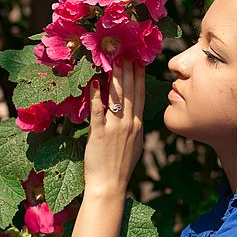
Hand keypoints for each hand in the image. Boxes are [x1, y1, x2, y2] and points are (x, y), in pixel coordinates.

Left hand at [84, 60, 144, 195]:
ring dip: (115, 76)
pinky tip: (96, 82)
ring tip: (114, 59)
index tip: (138, 61)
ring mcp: (115, 128)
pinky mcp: (99, 134)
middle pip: (129, 92)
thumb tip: (133, 117)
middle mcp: (128, 124)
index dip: (139, 77)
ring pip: (116, 98)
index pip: (139, 96)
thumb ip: (133, 129)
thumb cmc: (120, 168)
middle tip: (126, 51)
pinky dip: (96, 96)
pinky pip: (98, 111)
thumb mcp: (134, 146)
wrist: (110, 185)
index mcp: (137, 126)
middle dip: (128, 70)